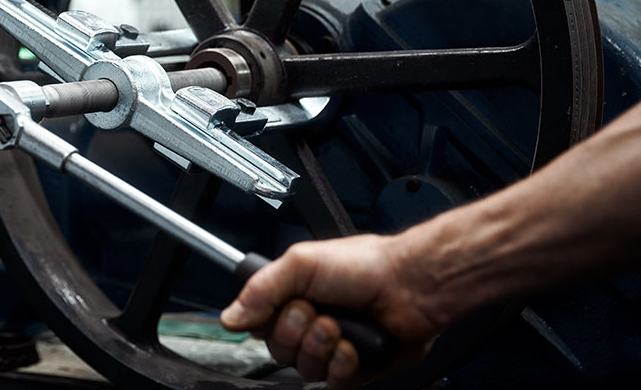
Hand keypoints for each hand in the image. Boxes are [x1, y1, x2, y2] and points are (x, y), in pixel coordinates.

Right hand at [220, 234, 445, 388]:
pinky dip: (341, 365)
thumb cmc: (364, 266)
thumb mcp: (300, 262)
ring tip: (337, 327)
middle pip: (278, 349)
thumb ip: (259, 289)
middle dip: (296, 332)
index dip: (266, 321)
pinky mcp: (354, 370)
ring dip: (320, 347)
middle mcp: (311, 324)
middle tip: (315, 311)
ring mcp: (332, 348)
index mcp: (295, 296)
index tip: (281, 306)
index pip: (260, 324)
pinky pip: (331, 382)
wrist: (410, 286)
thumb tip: (230, 316)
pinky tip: (352, 347)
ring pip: (304, 368)